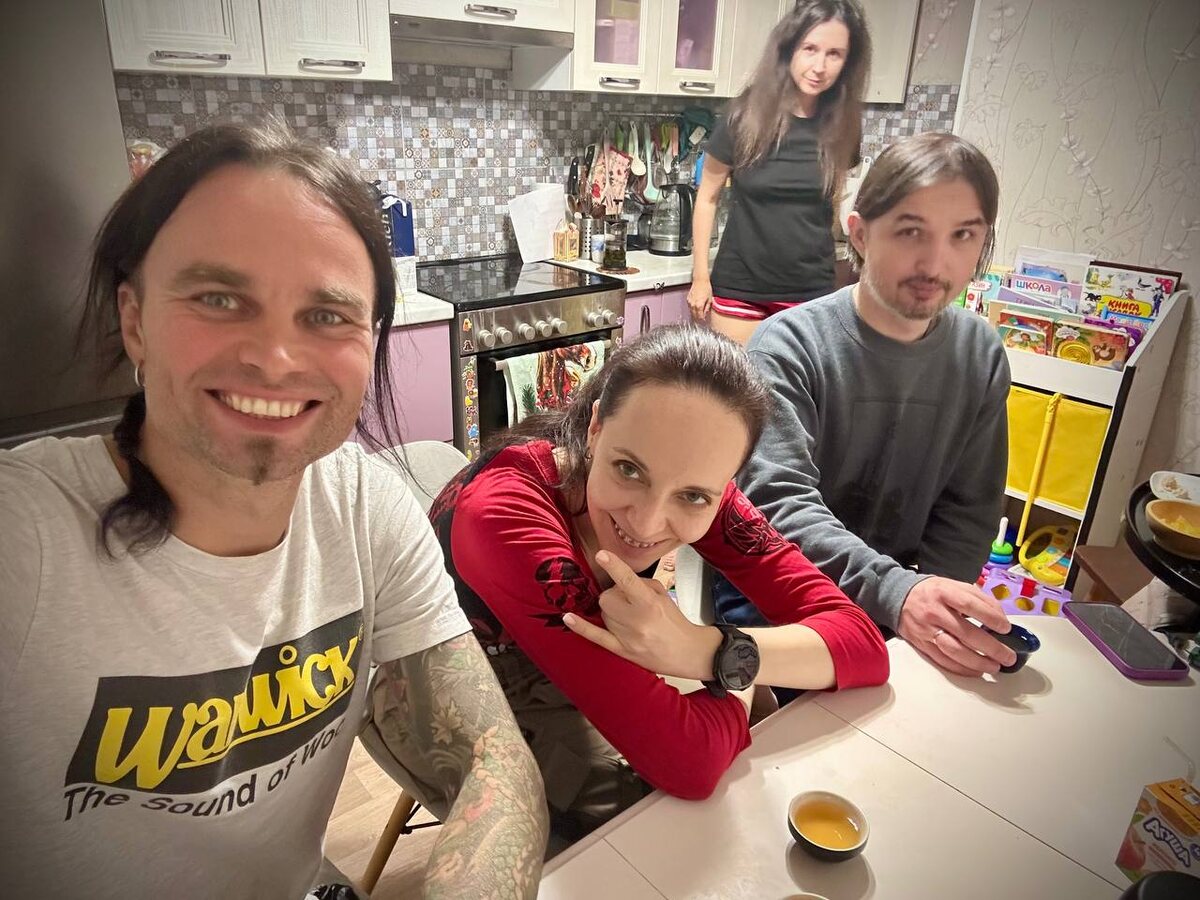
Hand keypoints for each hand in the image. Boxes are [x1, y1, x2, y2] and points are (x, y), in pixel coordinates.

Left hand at [563, 550, 717, 679]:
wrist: (688, 653)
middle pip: (607, 598)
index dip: (613, 566)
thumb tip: (618, 580)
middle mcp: (638, 621)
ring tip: (628, 617)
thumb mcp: (663, 596)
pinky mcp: (622, 651)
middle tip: (627, 601)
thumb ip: (641, 584)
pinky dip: (581, 627)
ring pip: (603, 613)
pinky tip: (569, 617)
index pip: (628, 581)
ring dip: (611, 611)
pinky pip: (596, 637)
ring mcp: (628, 638)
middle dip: (613, 595)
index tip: (602, 554)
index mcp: (650, 604)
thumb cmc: (675, 622)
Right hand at [687, 278, 713, 320]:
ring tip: (698, 313)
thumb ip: (707, 308)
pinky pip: (690, 306)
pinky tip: (696, 307)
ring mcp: (689, 302)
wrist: (700, 280)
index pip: (699, 316)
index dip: (702, 319)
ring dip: (695, 313)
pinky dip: (692, 308)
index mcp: (699, 305)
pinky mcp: (688, 299)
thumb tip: (705, 313)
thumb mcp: (709, 299)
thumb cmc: (706, 288)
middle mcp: (693, 304)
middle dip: (698, 317)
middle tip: (701, 319)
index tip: (703, 320)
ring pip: (691, 311)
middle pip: (694, 315)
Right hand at [896, 576, 1017, 676]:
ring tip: (995, 667)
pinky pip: (943, 661)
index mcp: (944, 592)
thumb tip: (1001, 618)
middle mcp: (934, 612)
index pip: (970, 605)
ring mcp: (927, 630)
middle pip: (965, 633)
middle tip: (1008, 656)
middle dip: (991, 648)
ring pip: (954, 651)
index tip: (1006, 628)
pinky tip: (976, 670)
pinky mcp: (922, 645)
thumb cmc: (934, 592)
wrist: (898, 598)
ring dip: (978, 662)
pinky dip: (962, 668)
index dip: (990, 617)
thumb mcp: (955, 585)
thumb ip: (979, 598)